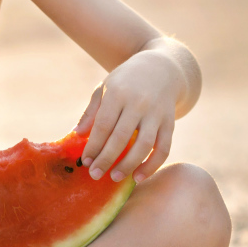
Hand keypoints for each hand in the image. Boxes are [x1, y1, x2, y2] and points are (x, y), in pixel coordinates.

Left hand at [75, 50, 178, 183]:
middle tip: (95, 175)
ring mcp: (156, 113)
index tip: (85, 161)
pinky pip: (163, 148)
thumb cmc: (126, 81)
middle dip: (107, 159)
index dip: (93, 145)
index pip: (103, 125)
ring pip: (144, 144)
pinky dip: (152, 165)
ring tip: (115, 178)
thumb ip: (92, 111)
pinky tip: (139, 176)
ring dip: (129, 164)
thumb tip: (77, 134)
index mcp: (118, 93)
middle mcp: (138, 103)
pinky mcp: (170, 122)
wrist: (161, 68)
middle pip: (121, 137)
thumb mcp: (105, 88)